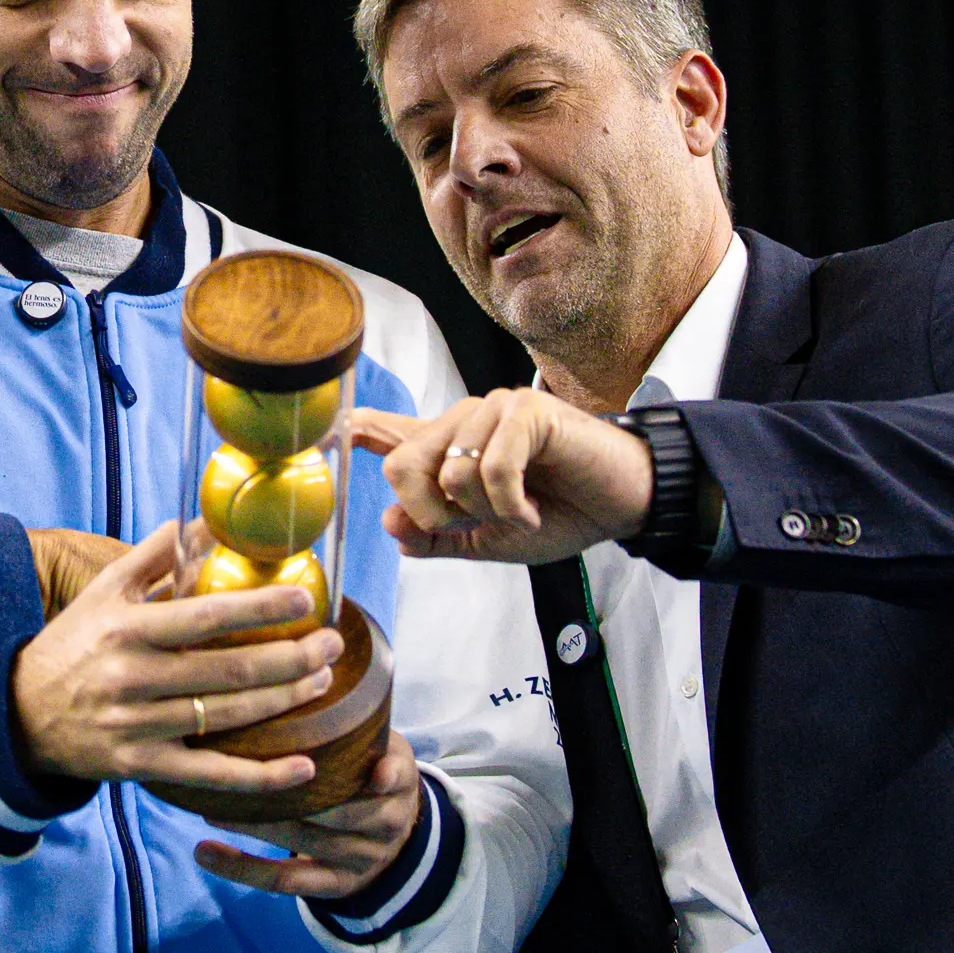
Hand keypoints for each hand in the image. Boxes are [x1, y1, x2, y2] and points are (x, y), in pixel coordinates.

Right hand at [11, 520, 343, 790]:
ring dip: (284, 700)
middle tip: (332, 643)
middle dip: (291, 657)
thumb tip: (199, 521)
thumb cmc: (72, 645)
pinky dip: (260, 776)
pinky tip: (302, 767)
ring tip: (322, 679)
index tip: (306, 600)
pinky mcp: (142, 766)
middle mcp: (133, 679)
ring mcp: (139, 726)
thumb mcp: (101, 594)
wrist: (19, 717)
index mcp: (127, 630)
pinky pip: (211, 774)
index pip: (205, 616)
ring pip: (227, 717)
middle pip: (229, 670)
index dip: (260, 609)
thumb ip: (151, 557)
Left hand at [190, 731, 425, 902]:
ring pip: (303, 843)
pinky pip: (284, 882)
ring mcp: (357, 860)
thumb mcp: (384, 745)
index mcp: (400, 782)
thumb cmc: (371, 771)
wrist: (394, 838)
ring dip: (253, 826)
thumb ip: (360, 720)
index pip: (394, 777)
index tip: (371, 768)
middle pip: (337, 813)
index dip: (385, 774)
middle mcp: (384, 825)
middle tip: (236, 767)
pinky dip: (242, 869)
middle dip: (288, 793)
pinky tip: (204, 853)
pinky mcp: (330, 887)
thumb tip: (308, 660)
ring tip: (207, 805)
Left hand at [354, 393, 653, 563]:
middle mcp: (462, 422)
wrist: (621, 505)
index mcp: (448, 450)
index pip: (388, 433)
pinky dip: (511, 504)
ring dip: (484, 512)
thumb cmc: (561, 514)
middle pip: (401, 465)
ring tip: (518, 512)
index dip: (355, 430)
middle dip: (431, 513)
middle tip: (473, 526)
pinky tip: (533, 509)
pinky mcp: (524, 411)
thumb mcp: (487, 542)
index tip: (332, 428)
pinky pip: (490, 468)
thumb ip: (437, 537)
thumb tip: (391, 524)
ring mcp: (492, 410)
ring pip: (448, 473)